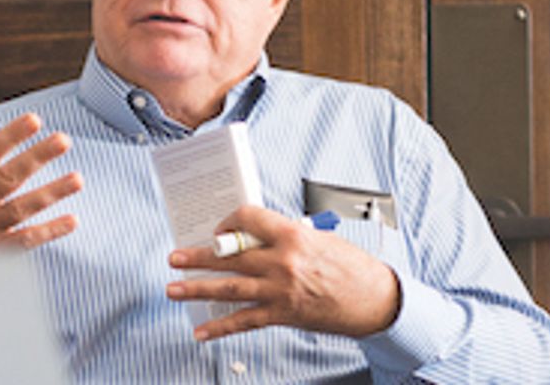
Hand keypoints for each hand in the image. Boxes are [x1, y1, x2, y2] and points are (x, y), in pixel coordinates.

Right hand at [0, 105, 82, 246]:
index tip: (35, 120)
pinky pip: (24, 241)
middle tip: (64, 140)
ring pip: (20, 208)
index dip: (9, 137)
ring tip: (78, 179)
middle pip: (6, 178)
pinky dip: (48, 232)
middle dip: (36, 158)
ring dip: (50, 193)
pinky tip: (72, 221)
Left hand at [165, 205, 401, 339]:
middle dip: (197, 258)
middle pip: (229, 257)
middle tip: (174, 258)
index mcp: (292, 236)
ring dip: (197, 289)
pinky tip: (201, 330)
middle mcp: (282, 263)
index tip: (219, 230)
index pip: (247, 219)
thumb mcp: (319, 239)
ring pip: (228, 288)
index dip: (228, 222)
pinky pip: (244, 321)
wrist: (376, 300)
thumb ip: (285, 238)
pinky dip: (220, 327)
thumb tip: (253, 237)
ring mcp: (280, 291)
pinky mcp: (283, 315)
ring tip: (173, 289)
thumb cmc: (351, 267)